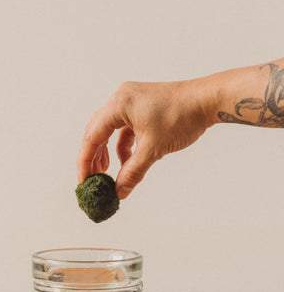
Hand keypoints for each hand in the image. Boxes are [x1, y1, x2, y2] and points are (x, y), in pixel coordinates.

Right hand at [77, 79, 212, 198]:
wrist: (207, 100)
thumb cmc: (182, 117)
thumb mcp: (153, 149)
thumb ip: (132, 172)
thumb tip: (119, 192)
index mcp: (118, 105)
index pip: (92, 136)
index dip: (85, 161)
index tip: (83, 180)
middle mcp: (121, 99)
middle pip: (97, 132)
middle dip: (94, 158)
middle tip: (92, 179)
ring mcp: (131, 101)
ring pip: (110, 130)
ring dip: (108, 152)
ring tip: (107, 172)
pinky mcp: (141, 106)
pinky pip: (125, 128)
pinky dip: (124, 145)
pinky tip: (128, 161)